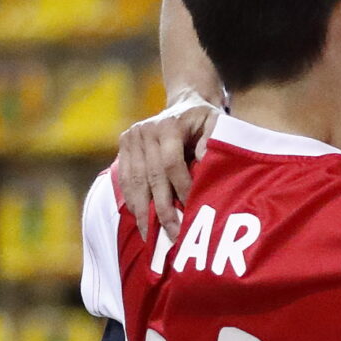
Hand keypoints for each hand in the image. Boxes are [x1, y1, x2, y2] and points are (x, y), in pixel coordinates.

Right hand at [113, 98, 219, 243]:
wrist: (185, 103)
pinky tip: (140, 220)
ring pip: (135, 181)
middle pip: (152, 176)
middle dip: (162, 209)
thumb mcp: (217, 125)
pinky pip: (125, 179)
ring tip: (151, 236)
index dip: (181, 188)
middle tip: (173, 236)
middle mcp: (146, 129)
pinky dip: (132, 201)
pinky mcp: (123, 144)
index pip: (171, 163)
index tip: (192, 211)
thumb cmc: (205, 120)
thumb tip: (204, 172)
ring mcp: (132, 137)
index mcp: (169, 124)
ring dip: (143, 212)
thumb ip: (212, 145)